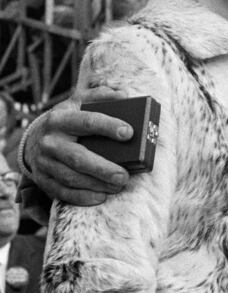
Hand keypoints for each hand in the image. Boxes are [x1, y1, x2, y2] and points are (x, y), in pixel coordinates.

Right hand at [24, 90, 132, 204]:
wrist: (34, 139)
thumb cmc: (67, 120)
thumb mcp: (78, 102)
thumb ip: (101, 96)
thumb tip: (124, 96)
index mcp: (60, 119)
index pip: (87, 121)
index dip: (108, 126)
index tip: (128, 133)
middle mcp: (50, 141)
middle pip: (78, 157)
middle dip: (103, 168)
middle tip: (124, 175)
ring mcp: (44, 162)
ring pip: (72, 177)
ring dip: (97, 184)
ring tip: (118, 185)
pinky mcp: (43, 180)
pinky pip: (63, 192)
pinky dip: (83, 197)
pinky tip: (101, 196)